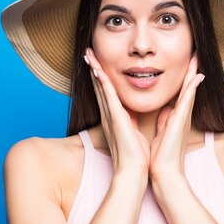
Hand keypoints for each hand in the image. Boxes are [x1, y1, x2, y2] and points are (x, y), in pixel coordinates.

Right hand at [84, 48, 149, 175]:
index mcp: (114, 117)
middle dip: (93, 68)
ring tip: (88, 54)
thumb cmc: (136, 155)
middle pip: (99, 86)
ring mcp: (110, 115)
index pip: (106, 92)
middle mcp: (108, 114)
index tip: (98, 61)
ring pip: (100, 87)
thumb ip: (132, 120)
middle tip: (87, 52)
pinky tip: (98, 70)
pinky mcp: (115, 118)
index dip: (101, 76)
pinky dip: (102, 82)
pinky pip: (107, 96)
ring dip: (94, 69)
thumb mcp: (134, 132)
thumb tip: (135, 112)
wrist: (133, 171)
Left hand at [149, 54, 204, 181]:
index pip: (181, 90)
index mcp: (176, 115)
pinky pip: (187, 100)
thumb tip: (166, 109)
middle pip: (188, 85)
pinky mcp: (181, 120)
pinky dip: (192, 87)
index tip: (187, 60)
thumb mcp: (162, 131)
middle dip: (192, 68)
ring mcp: (183, 116)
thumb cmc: (162, 154)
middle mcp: (182, 113)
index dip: (184, 75)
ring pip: (190, 89)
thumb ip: (165, 119)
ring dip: (193, 72)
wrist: (163, 170)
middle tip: (196, 52)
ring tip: (196, 56)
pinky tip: (197, 76)